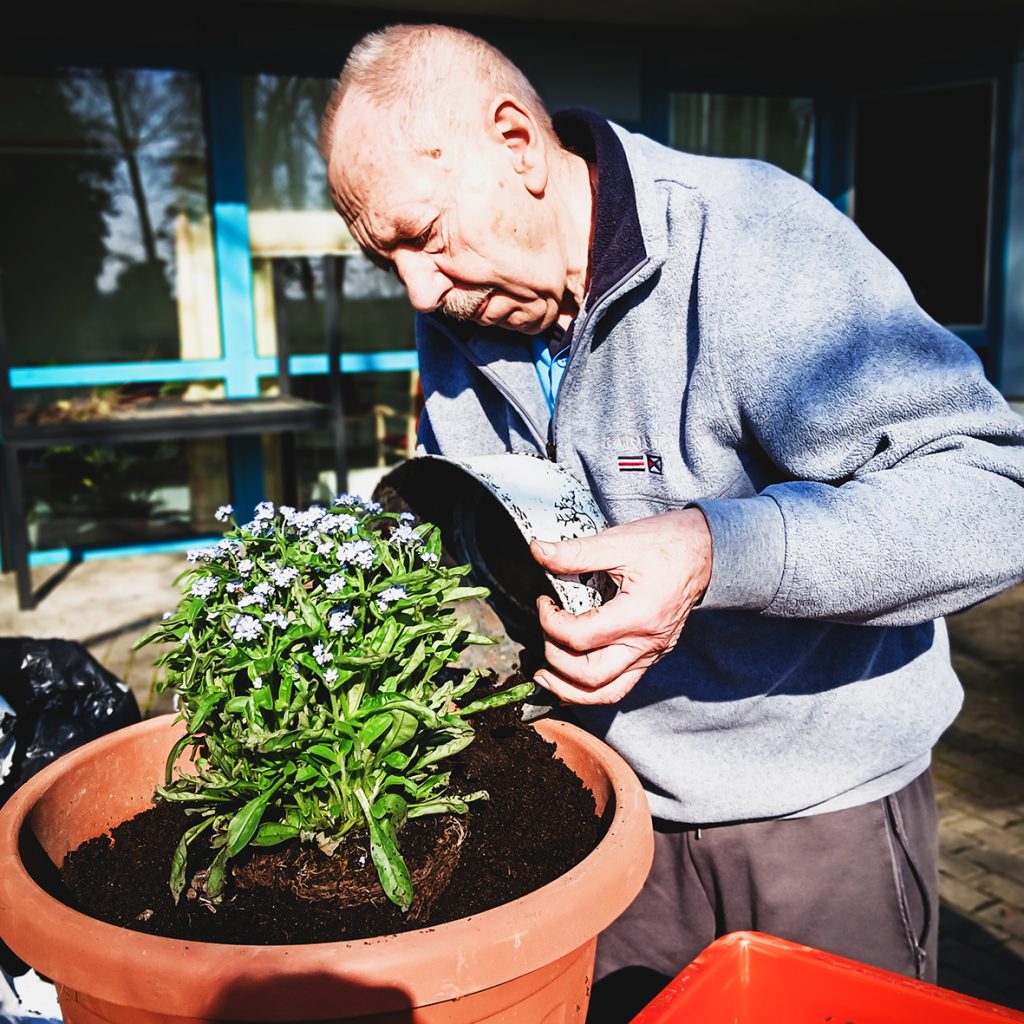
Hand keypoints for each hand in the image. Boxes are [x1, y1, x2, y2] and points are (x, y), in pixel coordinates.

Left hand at [529, 509, 711, 704]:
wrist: (706, 551)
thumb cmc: (667, 544)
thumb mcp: (618, 541)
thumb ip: (575, 552)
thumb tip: (538, 551)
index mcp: (639, 614)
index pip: (581, 637)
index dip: (550, 623)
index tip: (543, 603)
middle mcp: (647, 642)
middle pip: (591, 675)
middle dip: (556, 660)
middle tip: (543, 634)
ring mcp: (652, 652)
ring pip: (607, 692)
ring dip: (571, 689)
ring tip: (545, 676)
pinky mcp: (652, 654)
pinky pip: (620, 685)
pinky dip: (592, 688)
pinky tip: (571, 678)